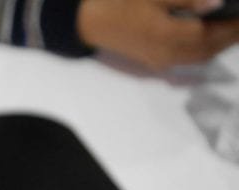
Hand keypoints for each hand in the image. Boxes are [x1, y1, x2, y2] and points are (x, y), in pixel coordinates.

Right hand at [78, 0, 238, 69]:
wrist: (89, 23)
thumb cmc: (120, 3)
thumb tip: (218, 3)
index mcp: (169, 36)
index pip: (212, 33)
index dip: (234, 25)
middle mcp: (168, 54)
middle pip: (210, 48)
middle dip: (232, 36)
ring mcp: (161, 60)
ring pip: (201, 56)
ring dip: (221, 44)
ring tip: (234, 30)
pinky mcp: (155, 60)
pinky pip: (189, 58)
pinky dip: (206, 48)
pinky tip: (212, 38)